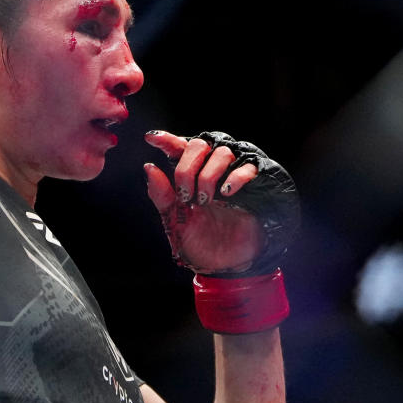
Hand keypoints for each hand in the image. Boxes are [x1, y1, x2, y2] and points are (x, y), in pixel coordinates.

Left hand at [145, 130, 298, 274]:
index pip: (177, 148)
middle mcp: (209, 169)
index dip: (166, 140)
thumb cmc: (200, 241)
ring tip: (205, 201)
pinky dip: (234, 178)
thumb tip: (149, 167)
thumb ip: (161, 195)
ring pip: (221, 152)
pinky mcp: (254, 183)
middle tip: (186, 195)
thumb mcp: (175, 221)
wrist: (228, 264)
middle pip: (198, 145)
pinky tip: (226, 193)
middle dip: (187, 168)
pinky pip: (246, 167)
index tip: (150, 139)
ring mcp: (232, 174)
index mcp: (188, 176)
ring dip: (208, 176)